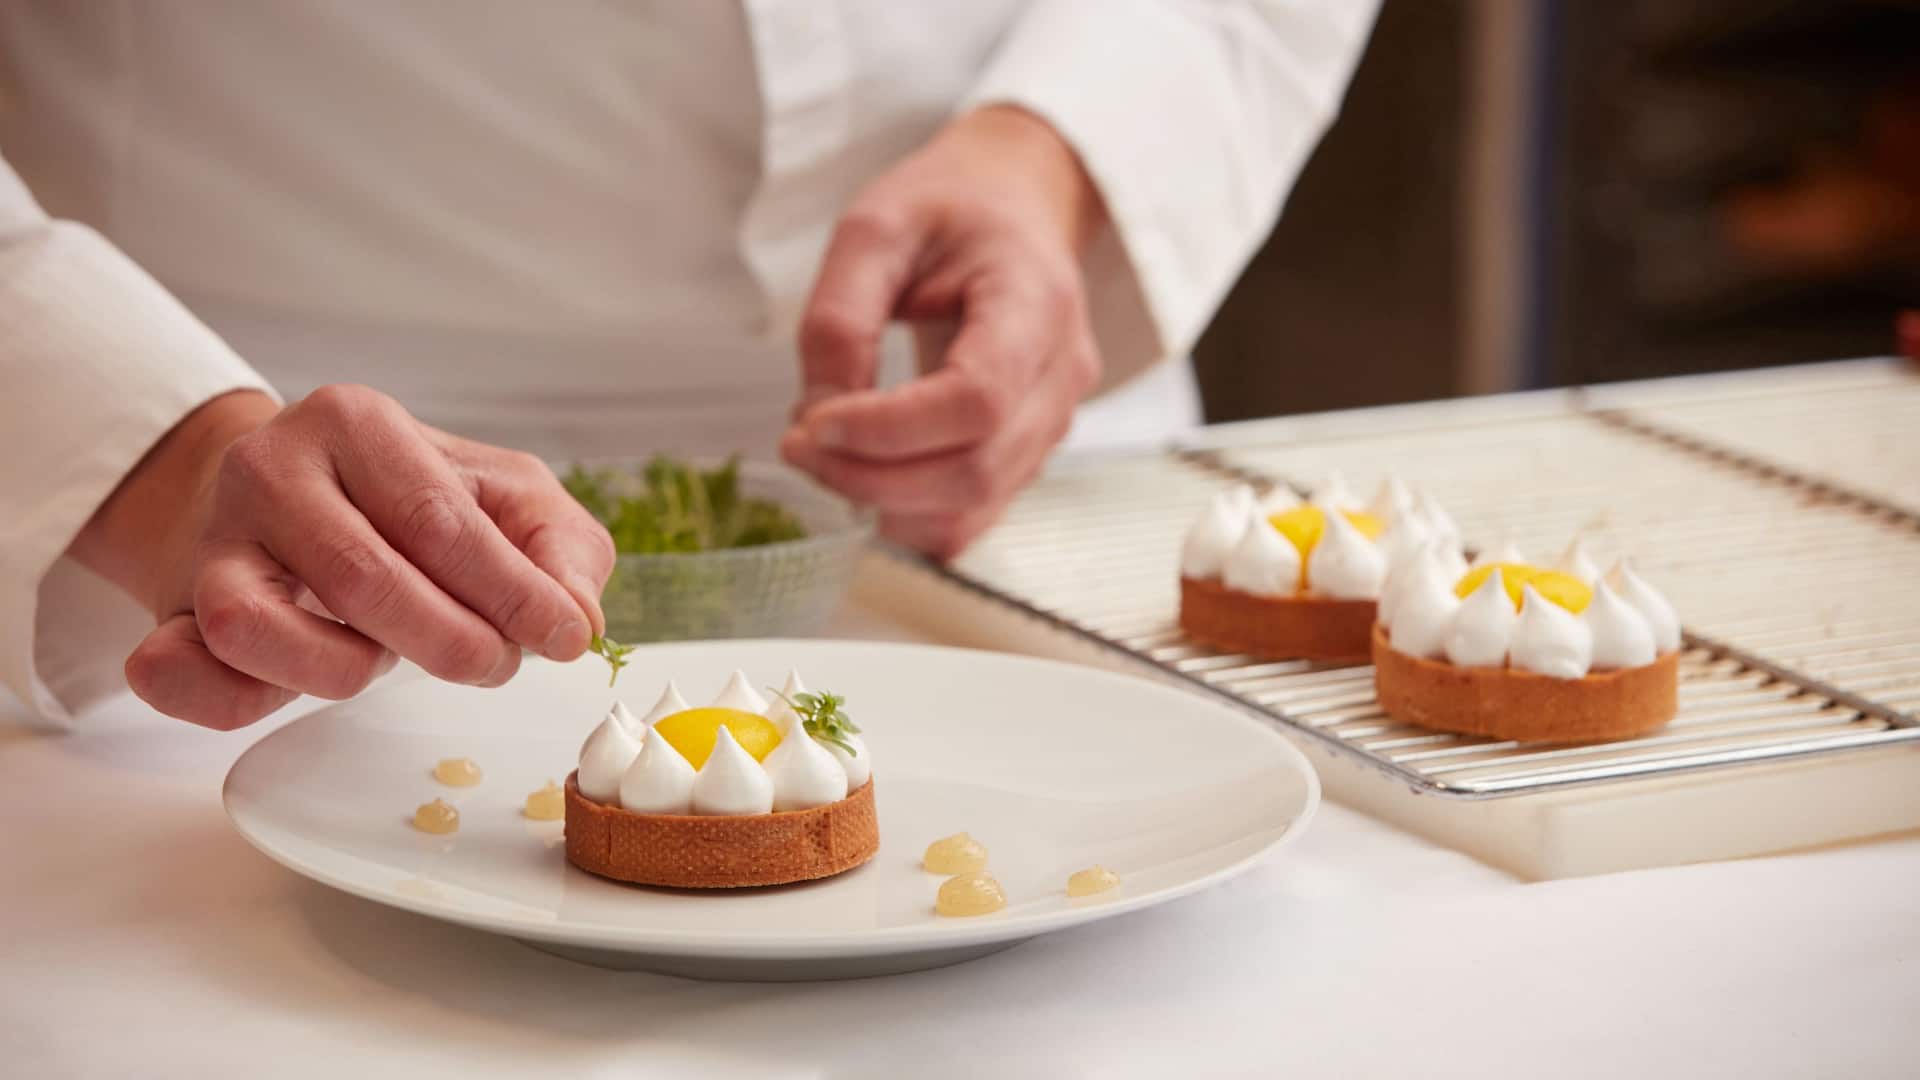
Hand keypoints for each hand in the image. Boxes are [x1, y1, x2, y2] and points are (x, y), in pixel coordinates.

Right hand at [70, 385, 614, 728]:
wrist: (283, 494)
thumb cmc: (411, 501)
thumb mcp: (506, 496)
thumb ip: (560, 547)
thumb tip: (577, 618)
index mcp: (355, 422)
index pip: (438, 519)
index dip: (510, 592)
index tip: (564, 639)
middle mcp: (268, 469)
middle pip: (361, 577)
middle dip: (448, 641)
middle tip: (494, 665)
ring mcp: (210, 541)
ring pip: (256, 629)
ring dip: (342, 669)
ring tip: (385, 655)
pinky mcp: (172, 611)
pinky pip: (179, 673)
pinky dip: (233, 698)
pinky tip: (297, 688)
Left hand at [782, 105, 1104, 557]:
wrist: (1016, 205)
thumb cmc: (951, 207)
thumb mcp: (875, 227)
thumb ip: (840, 318)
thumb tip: (817, 417)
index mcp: (1036, 301)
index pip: (975, 399)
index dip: (888, 429)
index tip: (812, 422)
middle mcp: (1061, 374)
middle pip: (973, 469)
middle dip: (870, 477)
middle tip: (797, 445)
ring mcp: (1054, 420)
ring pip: (973, 505)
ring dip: (885, 502)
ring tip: (825, 456)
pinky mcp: (1031, 450)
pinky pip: (975, 512)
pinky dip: (911, 511)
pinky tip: (865, 472)